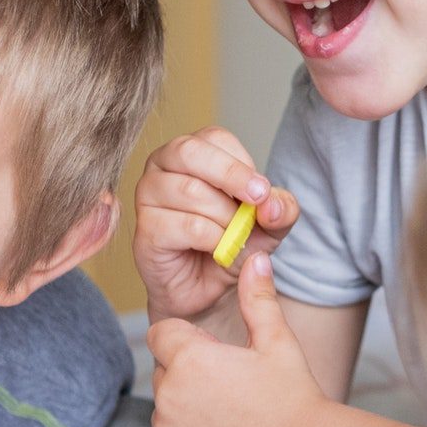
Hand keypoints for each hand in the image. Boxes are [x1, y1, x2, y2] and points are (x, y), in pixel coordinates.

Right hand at [133, 126, 298, 323]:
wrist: (209, 289)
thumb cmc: (231, 243)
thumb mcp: (270, 224)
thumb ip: (281, 208)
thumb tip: (270, 203)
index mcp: (193, 152)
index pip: (214, 138)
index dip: (242, 163)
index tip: (261, 191)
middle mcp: (163, 165)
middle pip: (191, 152)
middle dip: (232, 176)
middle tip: (257, 200)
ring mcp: (148, 195)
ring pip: (190, 191)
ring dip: (225, 218)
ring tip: (232, 236)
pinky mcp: (145, 228)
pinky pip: (186, 225)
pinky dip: (213, 239)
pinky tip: (216, 249)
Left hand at [146, 253, 329, 426]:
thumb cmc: (294, 395)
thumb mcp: (278, 341)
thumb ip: (257, 299)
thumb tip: (256, 258)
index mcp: (188, 358)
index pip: (162, 335)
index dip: (188, 342)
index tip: (219, 356)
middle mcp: (168, 396)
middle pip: (165, 374)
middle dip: (189, 377)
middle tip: (233, 391)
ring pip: (167, 413)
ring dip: (188, 414)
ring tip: (233, 420)